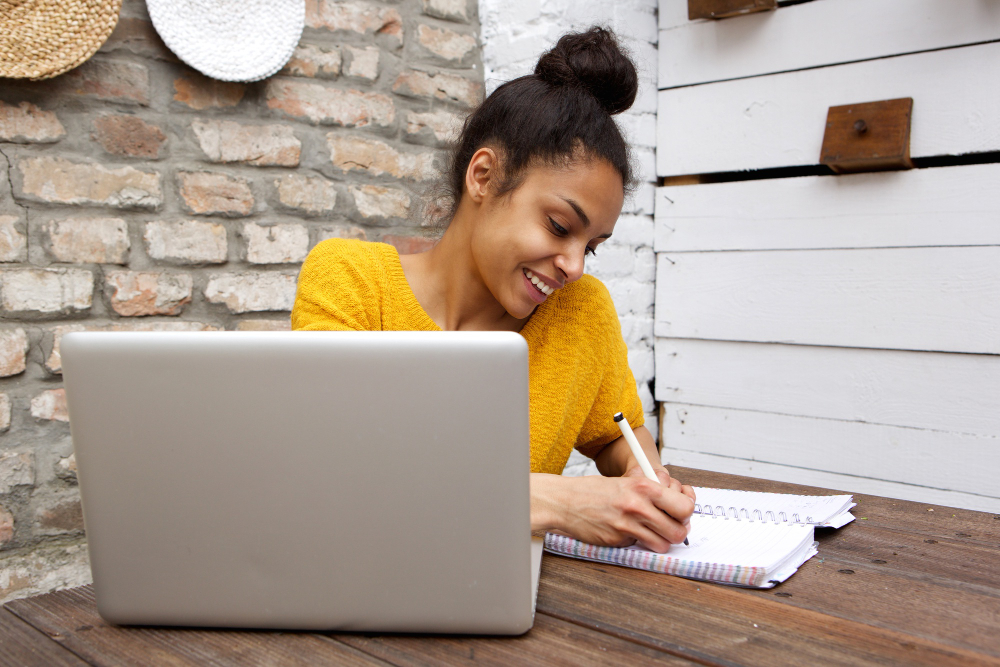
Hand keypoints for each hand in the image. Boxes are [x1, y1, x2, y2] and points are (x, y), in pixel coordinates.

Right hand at [531, 472, 695, 552]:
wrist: (565, 501)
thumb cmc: (595, 490)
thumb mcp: (627, 482)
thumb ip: (652, 493)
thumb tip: (678, 506)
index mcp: (643, 487)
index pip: (685, 507)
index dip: (687, 513)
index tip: (682, 513)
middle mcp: (638, 507)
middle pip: (678, 531)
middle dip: (677, 531)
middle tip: (670, 526)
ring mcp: (627, 527)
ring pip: (662, 545)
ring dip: (659, 541)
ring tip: (648, 531)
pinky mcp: (618, 541)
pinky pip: (638, 547)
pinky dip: (636, 542)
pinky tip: (624, 531)